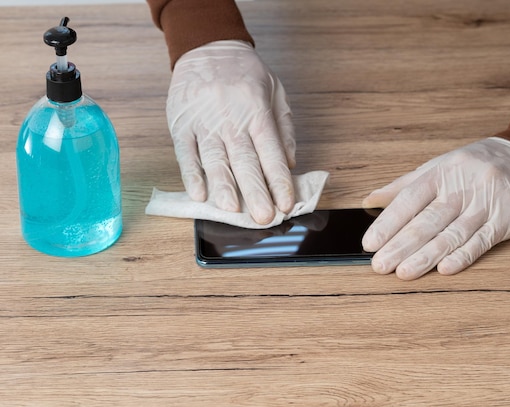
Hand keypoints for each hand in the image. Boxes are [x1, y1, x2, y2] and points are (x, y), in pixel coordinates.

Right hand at [167, 40, 295, 224]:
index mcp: (257, 111)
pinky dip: (191, 175)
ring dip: (223, 188)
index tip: (286, 204)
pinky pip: (186, 153)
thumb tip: (290, 163)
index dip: (279, 181)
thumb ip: (284, 127)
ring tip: (232, 211)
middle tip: (263, 218)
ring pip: (215, 160)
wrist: (207, 46)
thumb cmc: (245, 73)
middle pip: (245, 161)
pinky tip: (199, 194)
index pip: (271, 153)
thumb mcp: (276, 91)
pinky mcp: (181, 124)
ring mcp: (204, 122)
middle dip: (255, 193)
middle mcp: (231, 119)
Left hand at [361, 137, 509, 279]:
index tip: (370, 243)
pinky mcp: (507, 220)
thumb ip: (403, 185)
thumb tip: (369, 201)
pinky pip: (482, 240)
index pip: (409, 199)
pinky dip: (463, 256)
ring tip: (404, 273)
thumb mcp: (440, 166)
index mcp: (441, 172)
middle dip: (401, 245)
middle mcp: (462, 187)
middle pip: (427, 220)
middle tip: (380, 266)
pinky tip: (445, 269)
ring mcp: (486, 204)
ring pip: (451, 233)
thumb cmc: (478, 164)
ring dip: (426, 256)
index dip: (388, 222)